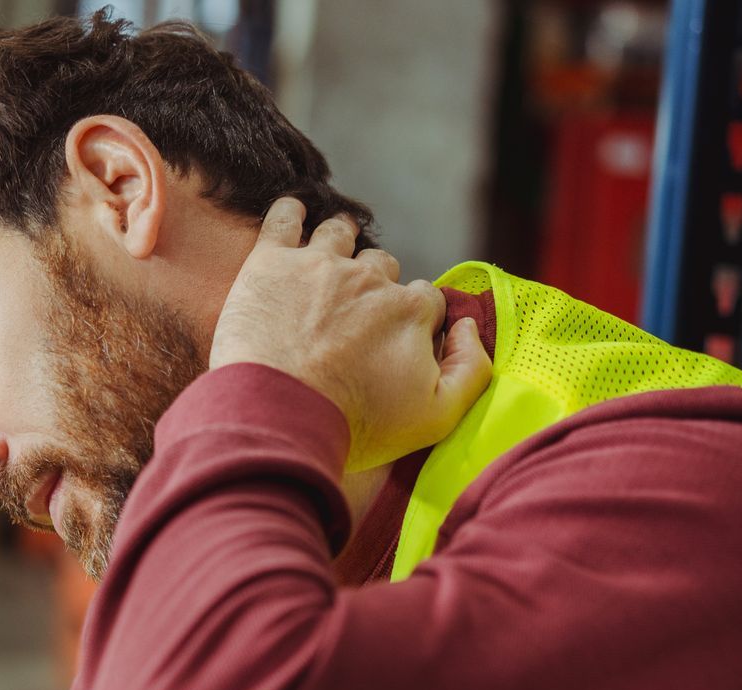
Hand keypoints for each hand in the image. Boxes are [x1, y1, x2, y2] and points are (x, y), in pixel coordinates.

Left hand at [209, 198, 491, 468]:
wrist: (280, 416)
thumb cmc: (356, 424)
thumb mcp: (436, 417)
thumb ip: (471, 371)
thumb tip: (468, 328)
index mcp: (409, 310)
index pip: (425, 299)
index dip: (415, 316)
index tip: (396, 336)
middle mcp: (369, 278)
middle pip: (381, 265)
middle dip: (375, 281)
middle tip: (355, 307)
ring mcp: (319, 264)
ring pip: (338, 234)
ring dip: (340, 240)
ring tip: (330, 254)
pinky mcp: (271, 262)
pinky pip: (284, 218)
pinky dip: (290, 212)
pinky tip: (292, 214)